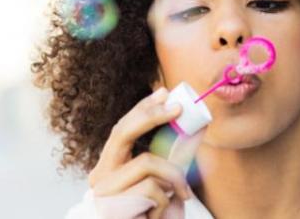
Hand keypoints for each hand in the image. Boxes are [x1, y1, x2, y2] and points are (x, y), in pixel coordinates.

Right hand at [88, 87, 190, 218]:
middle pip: (122, 132)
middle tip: (178, 108)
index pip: (122, 128)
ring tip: (180, 195)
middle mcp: (100, 175)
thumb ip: (177, 154)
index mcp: (109, 166)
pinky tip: (159, 215)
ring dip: (173, 177)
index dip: (142, 108)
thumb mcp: (167, 178)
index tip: (164, 92)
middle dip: (152, 116)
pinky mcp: (113, 206)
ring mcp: (104, 191)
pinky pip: (151, 189)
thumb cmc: (153, 212)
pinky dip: (165, 200)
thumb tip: (199, 124)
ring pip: (147, 162)